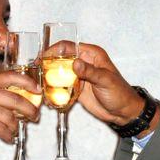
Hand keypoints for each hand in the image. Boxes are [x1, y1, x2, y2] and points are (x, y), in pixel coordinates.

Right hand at [0, 70, 40, 146]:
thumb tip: (20, 100)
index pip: (10, 76)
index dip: (27, 82)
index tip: (37, 90)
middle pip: (14, 99)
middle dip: (28, 109)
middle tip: (34, 116)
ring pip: (8, 116)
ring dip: (15, 126)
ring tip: (14, 130)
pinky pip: (0, 129)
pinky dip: (7, 135)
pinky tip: (8, 137)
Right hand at [44, 40, 158, 130]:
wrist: (123, 112)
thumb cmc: (119, 93)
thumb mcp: (105, 80)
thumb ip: (90, 72)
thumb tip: (75, 63)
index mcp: (92, 55)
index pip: (68, 47)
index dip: (54, 50)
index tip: (42, 57)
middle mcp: (83, 62)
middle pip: (60, 58)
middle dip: (47, 63)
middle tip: (36, 70)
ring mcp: (78, 76)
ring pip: (58, 72)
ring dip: (48, 76)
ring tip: (38, 82)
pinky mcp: (75, 88)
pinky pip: (61, 86)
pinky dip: (54, 89)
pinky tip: (46, 93)